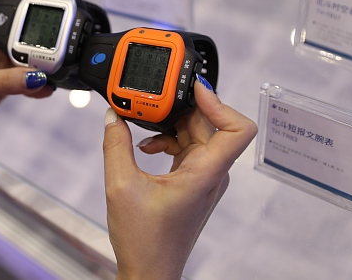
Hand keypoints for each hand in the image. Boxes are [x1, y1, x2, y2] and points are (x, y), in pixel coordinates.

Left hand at [0, 0, 52, 155]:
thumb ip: (5, 81)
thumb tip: (37, 77)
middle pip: (14, 20)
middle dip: (34, 21)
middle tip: (52, 26)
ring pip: (23, 49)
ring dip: (39, 56)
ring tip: (53, 62)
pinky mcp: (1, 83)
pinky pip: (26, 77)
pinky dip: (38, 82)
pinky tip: (47, 88)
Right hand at [103, 78, 256, 279]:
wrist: (150, 271)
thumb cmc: (144, 240)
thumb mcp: (120, 185)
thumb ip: (116, 144)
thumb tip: (114, 116)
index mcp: (205, 173)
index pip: (237, 128)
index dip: (220, 103)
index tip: (193, 90)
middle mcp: (211, 173)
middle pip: (210, 124)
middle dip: (182, 107)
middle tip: (154, 98)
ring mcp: (204, 178)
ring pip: (197, 134)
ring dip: (172, 124)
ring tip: (144, 123)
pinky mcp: (193, 182)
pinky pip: (187, 148)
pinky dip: (168, 139)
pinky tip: (146, 146)